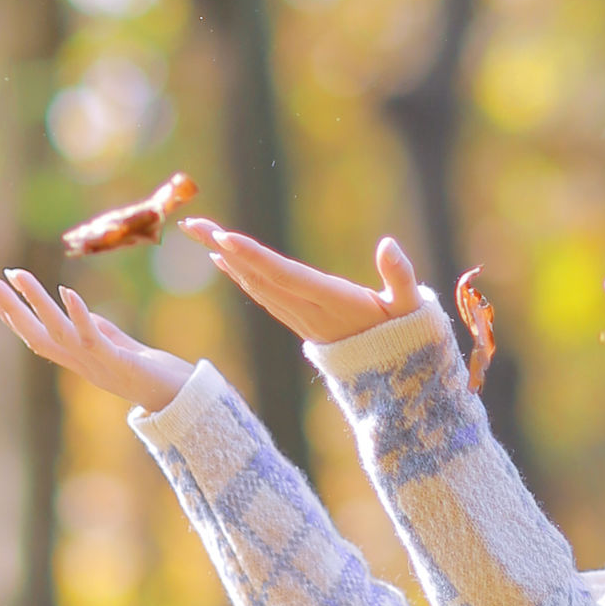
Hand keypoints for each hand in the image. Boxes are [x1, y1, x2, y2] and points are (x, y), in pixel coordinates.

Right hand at [0, 268, 191, 415]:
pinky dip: (78, 315)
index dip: (11, 317)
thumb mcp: (116, 344)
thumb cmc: (150, 372)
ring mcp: (95, 363)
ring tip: (18, 275)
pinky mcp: (117, 361)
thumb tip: (71, 305)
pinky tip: (65, 291)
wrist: (179, 397)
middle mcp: (78, 363)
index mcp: (76, 359)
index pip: (35, 336)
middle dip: (9, 307)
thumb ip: (95, 328)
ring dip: (36, 302)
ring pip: (56, 331)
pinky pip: (91, 338)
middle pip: (34, 333)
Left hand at [185, 221, 424, 344]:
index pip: (285, 276)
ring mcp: (301, 319)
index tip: (223, 239)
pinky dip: (241, 274)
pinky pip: (263, 295)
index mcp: (333, 302)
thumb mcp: (412, 308)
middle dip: (224, 249)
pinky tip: (223, 257)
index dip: (253, 258)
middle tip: (192, 224)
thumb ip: (402, 277)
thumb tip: (388, 245)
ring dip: (226, 259)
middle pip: (259, 277)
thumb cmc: (407, 337)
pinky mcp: (300, 322)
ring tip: (200, 233)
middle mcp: (309, 312)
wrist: (396, 380)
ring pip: (256, 286)